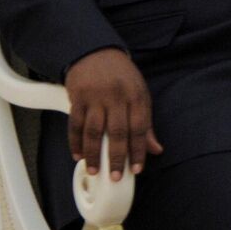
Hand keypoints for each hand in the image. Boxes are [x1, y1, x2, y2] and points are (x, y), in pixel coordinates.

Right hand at [64, 47, 162, 180]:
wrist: (96, 53)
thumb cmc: (123, 77)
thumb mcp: (140, 94)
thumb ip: (146, 123)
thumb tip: (155, 149)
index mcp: (136, 96)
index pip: (140, 127)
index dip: (139, 150)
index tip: (137, 168)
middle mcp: (116, 97)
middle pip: (117, 132)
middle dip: (117, 157)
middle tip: (116, 177)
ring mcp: (95, 98)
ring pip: (93, 130)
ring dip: (93, 153)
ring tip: (95, 170)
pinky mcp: (77, 99)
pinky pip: (75, 124)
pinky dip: (75, 142)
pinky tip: (78, 155)